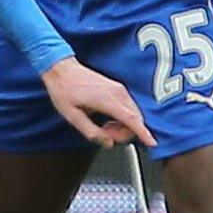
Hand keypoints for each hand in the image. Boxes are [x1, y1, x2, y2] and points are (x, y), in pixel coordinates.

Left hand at [41, 58, 155, 149]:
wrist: (61, 69)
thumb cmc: (64, 89)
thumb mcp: (72, 116)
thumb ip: (92, 132)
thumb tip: (107, 143)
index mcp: (107, 99)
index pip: (132, 120)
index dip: (143, 133)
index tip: (152, 142)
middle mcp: (117, 92)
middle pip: (135, 119)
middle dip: (125, 133)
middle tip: (106, 136)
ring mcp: (119, 89)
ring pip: (134, 113)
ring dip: (123, 126)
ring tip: (104, 128)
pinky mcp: (117, 88)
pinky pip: (129, 107)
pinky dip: (123, 118)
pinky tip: (108, 120)